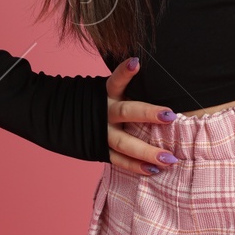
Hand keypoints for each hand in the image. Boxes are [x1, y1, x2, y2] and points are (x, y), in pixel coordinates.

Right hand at [106, 56, 180, 176]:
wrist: (64, 117)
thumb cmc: (100, 101)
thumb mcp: (108, 90)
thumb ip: (128, 87)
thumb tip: (157, 73)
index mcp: (106, 93)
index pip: (116, 80)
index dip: (124, 72)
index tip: (136, 63)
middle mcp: (104, 112)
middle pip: (126, 112)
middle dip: (148, 114)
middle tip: (171, 116)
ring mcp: (101, 133)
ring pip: (124, 143)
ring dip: (147, 152)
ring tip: (169, 159)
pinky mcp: (99, 150)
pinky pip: (118, 160)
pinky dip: (135, 166)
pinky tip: (154, 170)